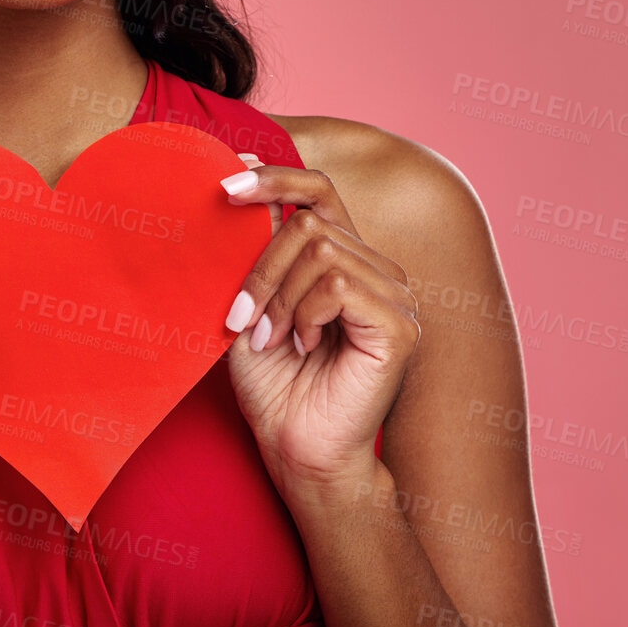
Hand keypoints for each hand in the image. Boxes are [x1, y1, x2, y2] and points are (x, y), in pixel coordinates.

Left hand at [218, 153, 418, 498]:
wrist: (296, 450)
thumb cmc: (272, 384)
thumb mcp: (251, 304)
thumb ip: (254, 250)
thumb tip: (242, 186)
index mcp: (342, 258)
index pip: (318, 190)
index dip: (275, 176)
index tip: (228, 180)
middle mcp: (374, 268)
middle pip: (309, 220)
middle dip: (261, 267)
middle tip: (242, 318)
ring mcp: (394, 294)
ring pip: (321, 249)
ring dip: (280, 296)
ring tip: (272, 339)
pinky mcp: (399, 325)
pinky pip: (339, 285)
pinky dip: (307, 313)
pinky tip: (304, 347)